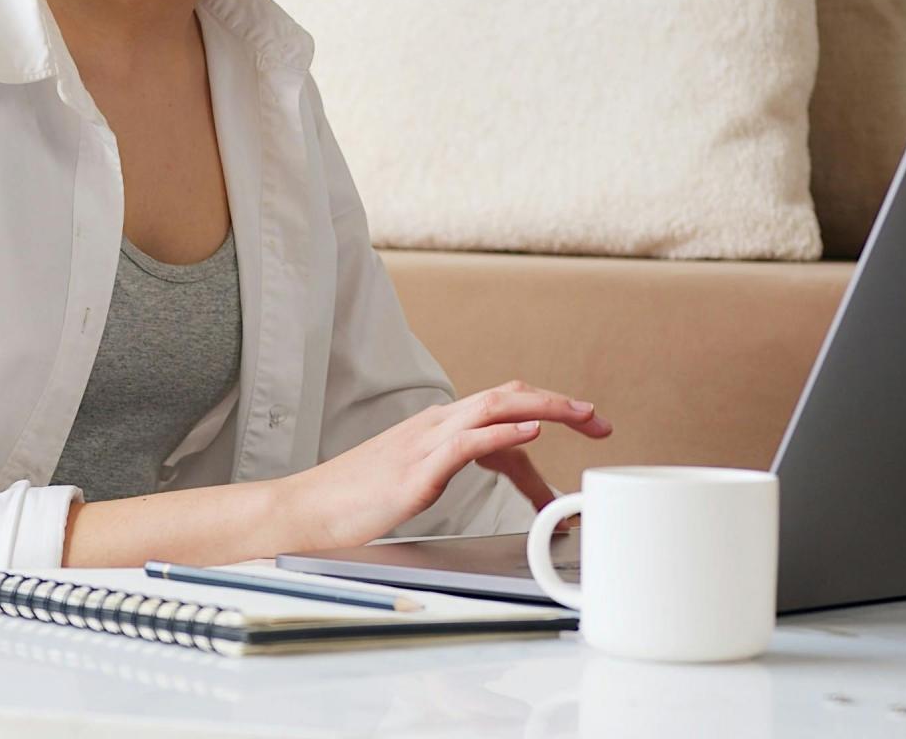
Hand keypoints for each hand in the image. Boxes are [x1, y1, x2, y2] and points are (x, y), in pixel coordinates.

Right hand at [277, 380, 612, 551]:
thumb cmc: (356, 499)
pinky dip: (503, 433)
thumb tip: (492, 469)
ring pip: (495, 407)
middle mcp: (437, 424)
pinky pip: (467, 442)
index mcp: (438, 425)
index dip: (550, 408)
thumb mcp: (417, 476)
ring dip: (546, 408)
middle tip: (600, 421)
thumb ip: (454, 464)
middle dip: (560, 404)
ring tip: (582, 415)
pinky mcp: (416, 469)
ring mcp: (426, 442)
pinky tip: (530, 435)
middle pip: (510, 395)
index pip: (504, 403)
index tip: (587, 422)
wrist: (305, 510)